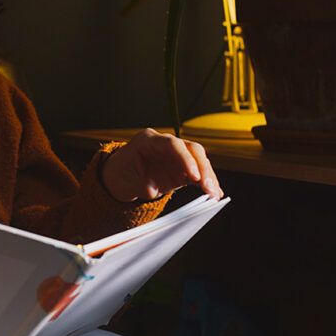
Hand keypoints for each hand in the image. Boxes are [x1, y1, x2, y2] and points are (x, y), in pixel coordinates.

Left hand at [100, 128, 223, 201]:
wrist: (121, 176)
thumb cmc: (121, 172)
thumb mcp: (125, 180)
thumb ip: (142, 182)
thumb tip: (157, 188)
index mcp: (148, 140)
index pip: (172, 144)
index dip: (185, 158)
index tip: (194, 176)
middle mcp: (166, 144)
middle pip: (191, 149)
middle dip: (203, 169)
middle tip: (209, 188)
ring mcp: (176, 155)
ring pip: (199, 160)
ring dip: (209, 177)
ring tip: (214, 195)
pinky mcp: (182, 168)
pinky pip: (198, 173)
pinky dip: (206, 183)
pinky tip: (215, 193)